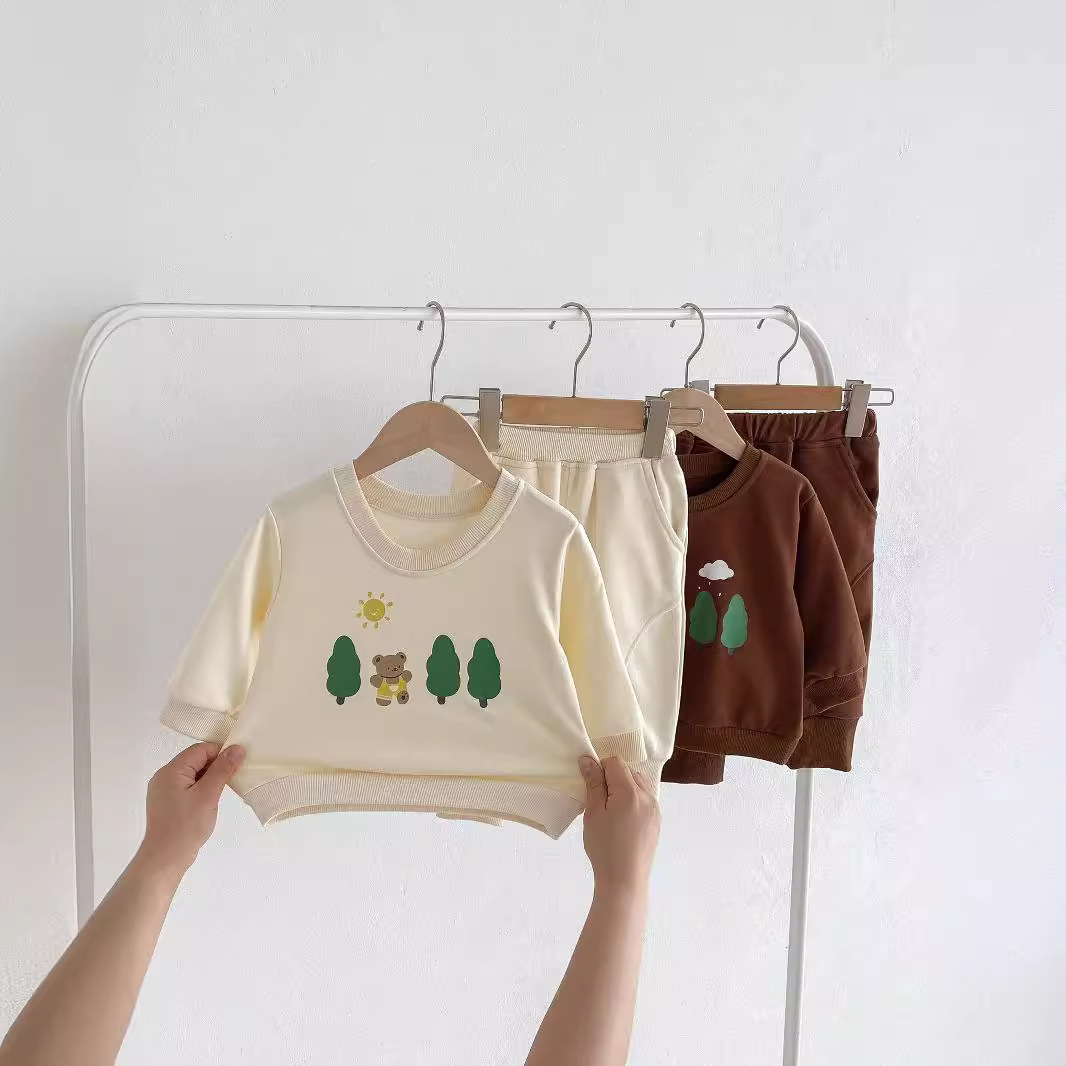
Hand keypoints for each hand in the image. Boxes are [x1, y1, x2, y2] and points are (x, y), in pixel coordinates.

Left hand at [136, 742, 245, 880]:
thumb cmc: (186, 826)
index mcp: (171, 771)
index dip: (220, 754)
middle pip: (195, 760)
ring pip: (192, 774)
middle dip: (215, 767)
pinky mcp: (166, 802)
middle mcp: (163, 776)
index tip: (237, 766)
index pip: (200, 750)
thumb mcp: (208, 795)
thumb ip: (222, 769)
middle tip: (231, 781)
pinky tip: (208, 802)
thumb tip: (237, 748)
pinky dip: (200, 789)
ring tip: (218, 795)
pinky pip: (187, 786)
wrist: (165, 859)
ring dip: (209, 779)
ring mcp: (163, 790)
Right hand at [578, 756, 659, 896]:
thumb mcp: (593, 813)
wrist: (624, 880)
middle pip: (628, 772)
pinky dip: (633, 802)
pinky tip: (622, 822)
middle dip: (612, 778)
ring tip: (611, 812)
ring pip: (638, 785)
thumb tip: (588, 759)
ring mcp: (655, 809)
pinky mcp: (657, 822)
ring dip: (624, 789)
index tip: (590, 787)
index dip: (600, 769)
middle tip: (598, 801)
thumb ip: (593, 783)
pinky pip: (645, 800)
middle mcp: (647, 796)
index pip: (615, 762)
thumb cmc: (604, 847)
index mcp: (630, 791)